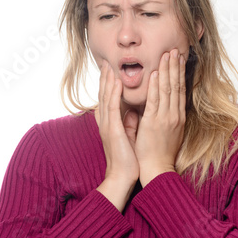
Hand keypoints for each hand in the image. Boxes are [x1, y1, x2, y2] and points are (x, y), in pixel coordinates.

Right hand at [96, 59, 138, 211]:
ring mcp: (107, 125)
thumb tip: (133, 112)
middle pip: (104, 94)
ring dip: (108, 80)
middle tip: (107, 61)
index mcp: (110, 122)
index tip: (112, 69)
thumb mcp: (128, 136)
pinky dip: (113, 93)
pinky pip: (113, 108)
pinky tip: (116, 82)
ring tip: (110, 65)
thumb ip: (128, 123)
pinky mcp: (112, 130)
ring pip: (106, 97)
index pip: (108, 97)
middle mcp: (106, 121)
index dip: (109, 82)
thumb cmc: (128, 159)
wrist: (123, 177)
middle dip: (106, 76)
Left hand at [135, 49, 186, 186]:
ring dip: (167, 70)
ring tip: (167, 54)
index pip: (180, 91)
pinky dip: (155, 85)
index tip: (178, 60)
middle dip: (175, 67)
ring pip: (167, 89)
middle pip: (176, 86)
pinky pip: (155, 100)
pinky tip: (155, 73)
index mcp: (178, 117)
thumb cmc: (160, 154)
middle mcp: (174, 115)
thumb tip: (160, 105)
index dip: (179, 74)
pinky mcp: (153, 122)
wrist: (157, 170)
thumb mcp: (169, 132)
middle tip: (175, 50)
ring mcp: (165, 118)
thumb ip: (165, 117)